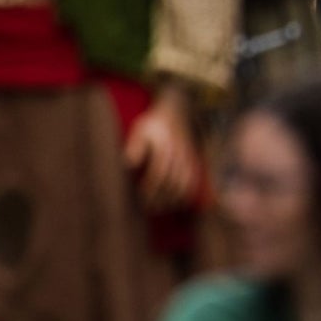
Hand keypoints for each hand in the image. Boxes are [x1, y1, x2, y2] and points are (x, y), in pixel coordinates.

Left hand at [125, 88, 200, 210]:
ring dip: (172, 199)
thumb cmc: (154, 123)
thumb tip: (129, 163)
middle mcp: (178, 154)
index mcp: (165, 147)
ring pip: (183, 184)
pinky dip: (184, 194)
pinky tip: (175, 201)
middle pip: (171, 182)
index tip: (141, 199)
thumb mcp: (141, 128)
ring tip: (160, 208)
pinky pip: (191, 181)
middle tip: (148, 208)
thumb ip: (135, 145)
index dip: (151, 189)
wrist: (177, 111)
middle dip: (160, 198)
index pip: (159, 173)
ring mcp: (187, 158)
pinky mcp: (192, 161)